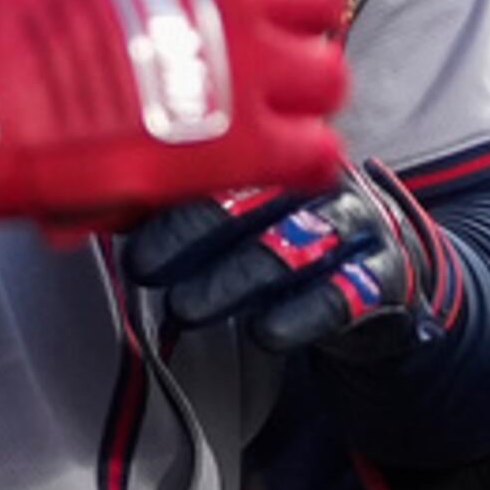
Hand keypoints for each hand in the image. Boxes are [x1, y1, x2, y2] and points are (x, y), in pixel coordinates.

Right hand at [0, 0, 349, 231]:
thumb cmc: (7, 29)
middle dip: (300, 17)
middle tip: (273, 45)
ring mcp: (250, 66)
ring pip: (329, 74)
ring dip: (304, 91)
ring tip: (273, 109)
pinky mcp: (248, 143)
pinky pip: (317, 152)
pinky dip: (300, 160)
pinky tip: (270, 163)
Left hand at [123, 159, 450, 361]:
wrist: (383, 280)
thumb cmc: (290, 243)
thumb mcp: (246, 216)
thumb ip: (191, 210)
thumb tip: (105, 216)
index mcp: (282, 155)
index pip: (221, 168)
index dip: (172, 207)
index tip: (133, 247)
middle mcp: (319, 179)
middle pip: (253, 200)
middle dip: (194, 239)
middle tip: (150, 275)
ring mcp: (358, 224)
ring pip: (293, 247)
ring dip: (234, 280)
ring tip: (188, 309)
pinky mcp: (385, 273)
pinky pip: (344, 292)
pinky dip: (300, 315)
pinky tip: (265, 334)